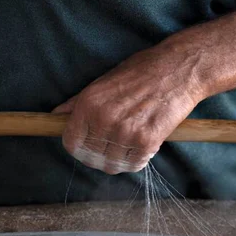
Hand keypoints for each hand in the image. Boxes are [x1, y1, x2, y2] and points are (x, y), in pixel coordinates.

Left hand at [53, 38, 204, 173]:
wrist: (179, 70)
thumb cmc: (141, 72)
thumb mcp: (104, 81)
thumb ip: (78, 102)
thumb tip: (57, 116)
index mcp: (89, 103)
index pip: (71, 143)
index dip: (78, 150)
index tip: (87, 149)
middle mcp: (104, 119)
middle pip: (91, 158)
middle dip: (99, 158)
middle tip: (112, 150)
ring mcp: (125, 132)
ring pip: (112, 165)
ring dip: (119, 162)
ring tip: (128, 147)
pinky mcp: (147, 141)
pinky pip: (134, 165)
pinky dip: (137, 161)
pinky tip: (142, 147)